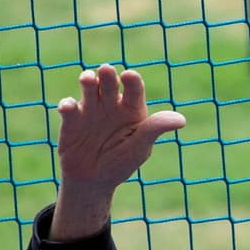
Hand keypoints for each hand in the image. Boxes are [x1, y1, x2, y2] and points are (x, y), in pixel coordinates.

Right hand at [50, 65, 185, 239]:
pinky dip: (67, 105)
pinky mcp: (71, 120)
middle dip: (107, 75)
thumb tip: (181, 120)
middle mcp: (111, 104)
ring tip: (88, 79)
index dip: (132, 80)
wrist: (94, 180)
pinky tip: (68, 106)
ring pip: (89, 89)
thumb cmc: (122, 162)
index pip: (134, 89)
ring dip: (88, 81)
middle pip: (109, 83)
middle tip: (106, 69)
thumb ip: (155, 129)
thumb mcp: (140, 147)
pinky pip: (68, 108)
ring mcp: (90, 110)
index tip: (129, 75)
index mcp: (132, 108)